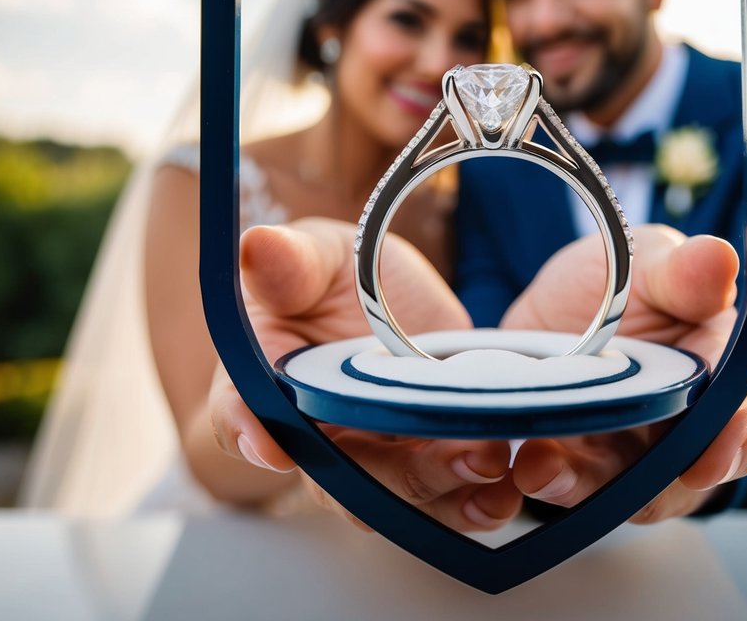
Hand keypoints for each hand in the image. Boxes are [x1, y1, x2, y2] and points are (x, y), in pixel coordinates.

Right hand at [219, 217, 522, 530]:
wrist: (399, 302)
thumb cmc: (341, 276)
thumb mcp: (321, 255)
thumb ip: (292, 261)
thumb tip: (257, 245)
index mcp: (268, 381)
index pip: (238, 412)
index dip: (248, 428)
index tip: (272, 442)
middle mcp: (313, 436)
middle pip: (334, 476)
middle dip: (388, 472)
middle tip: (443, 450)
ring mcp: (373, 459)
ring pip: (395, 496)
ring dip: (442, 490)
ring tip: (489, 464)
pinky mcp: (424, 464)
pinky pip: (443, 500)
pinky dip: (476, 500)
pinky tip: (508, 488)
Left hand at [502, 225, 746, 521]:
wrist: (567, 304)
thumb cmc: (630, 281)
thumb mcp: (651, 260)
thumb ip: (681, 270)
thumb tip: (719, 258)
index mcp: (722, 368)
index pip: (746, 412)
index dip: (736, 438)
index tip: (709, 461)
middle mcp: (686, 423)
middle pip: (685, 470)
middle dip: (649, 485)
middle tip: (623, 482)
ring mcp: (632, 449)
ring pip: (622, 485)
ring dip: (583, 486)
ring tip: (540, 470)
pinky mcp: (582, 460)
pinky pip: (570, 481)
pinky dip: (548, 478)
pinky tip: (522, 466)